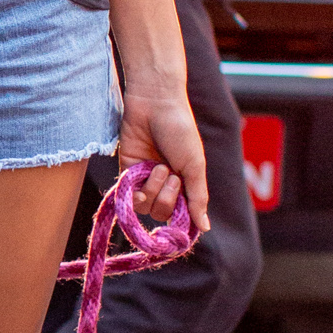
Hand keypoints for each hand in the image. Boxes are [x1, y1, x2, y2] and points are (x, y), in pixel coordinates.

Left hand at [115, 84, 209, 232]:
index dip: (180, 220)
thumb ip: (197, 198)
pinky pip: (127, 193)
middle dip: (166, 198)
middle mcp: (164, 184)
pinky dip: (135, 187)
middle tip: (172, 174)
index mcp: (184, 184)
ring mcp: (144, 178)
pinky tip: (144, 169)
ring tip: (158, 166)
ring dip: (152, 189)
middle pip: (161, 213)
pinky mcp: (126, 170)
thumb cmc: (180, 131)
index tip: (181, 219)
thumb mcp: (194, 165)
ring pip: (144, 206)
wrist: (154, 104)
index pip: (181, 215)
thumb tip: (205, 228)